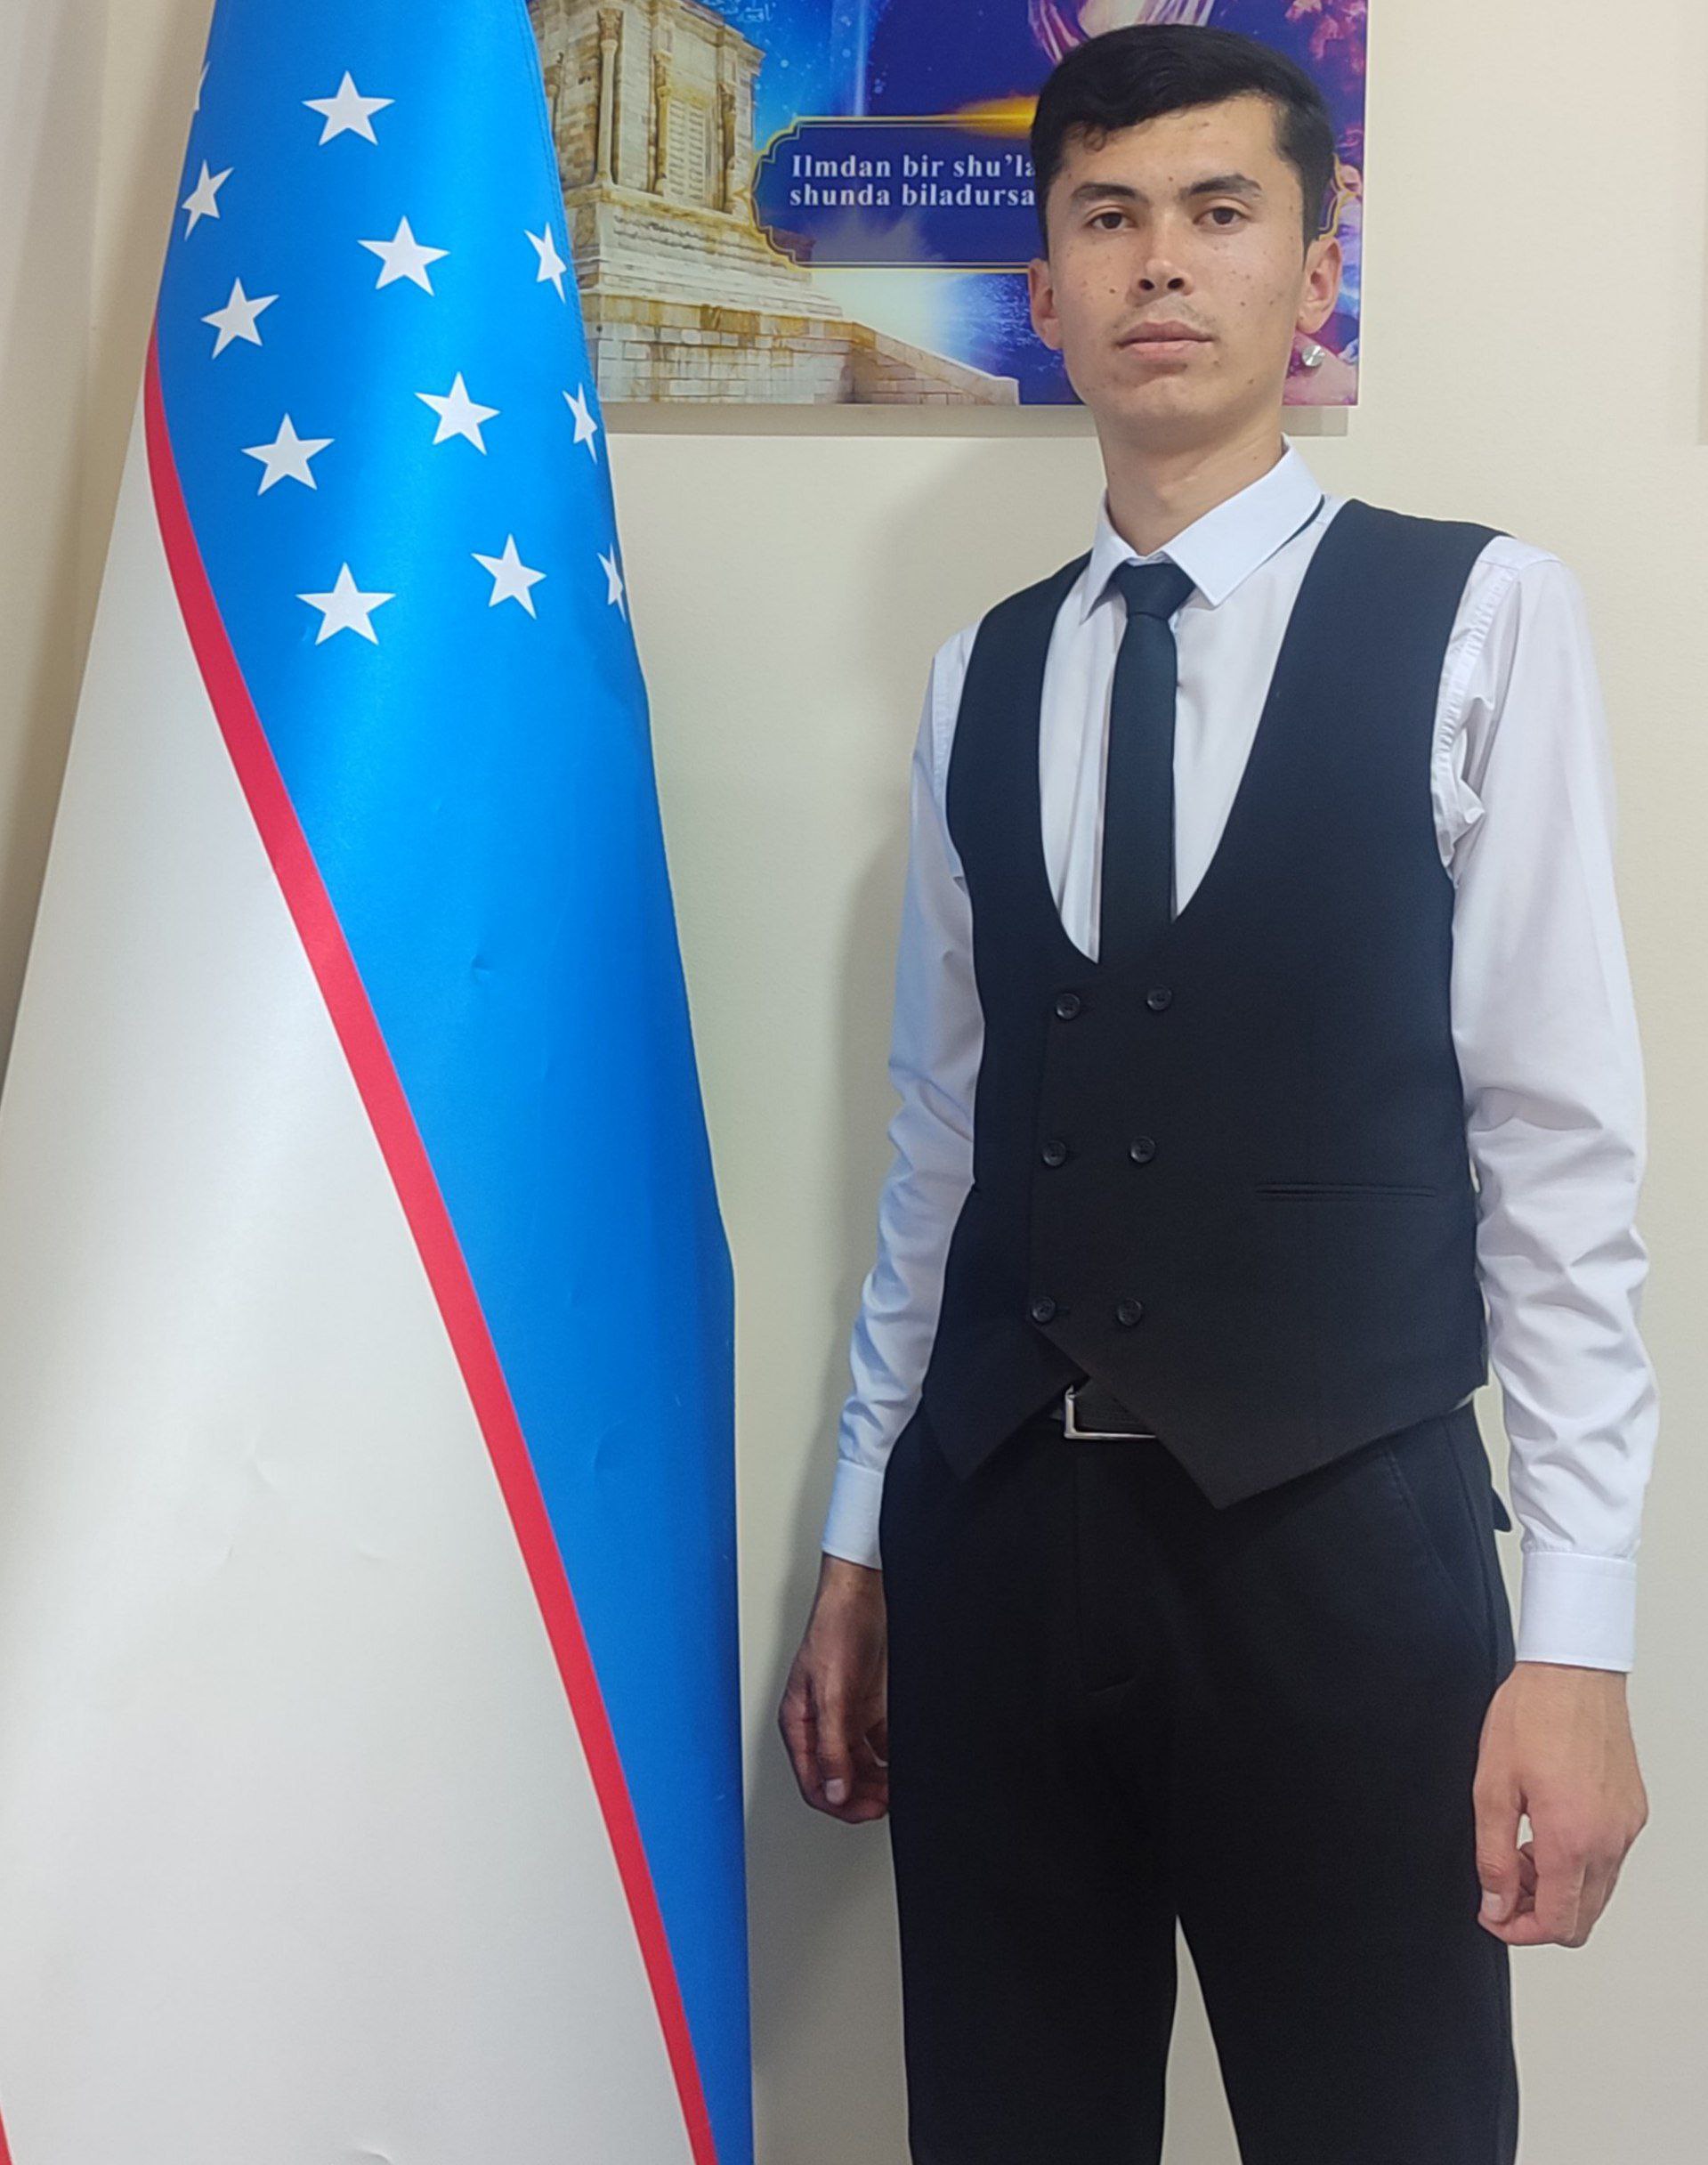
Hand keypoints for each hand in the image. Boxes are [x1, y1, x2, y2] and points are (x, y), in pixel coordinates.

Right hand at [777, 1554, 888, 1822]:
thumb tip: (835, 1792)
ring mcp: (847, 1714)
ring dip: (878, 1779)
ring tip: (898, 1783)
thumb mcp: (831, 1693)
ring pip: (861, 1764)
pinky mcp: (869, 1703)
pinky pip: (879, 1742)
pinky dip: (891, 1755)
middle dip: (863, 1794)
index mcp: (800, 1723)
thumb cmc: (834, 1628)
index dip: (840, 1804)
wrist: (863, 1592)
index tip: (870, 1810)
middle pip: (839, 1778)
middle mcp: (822, 1723)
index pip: (815, 1782)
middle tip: (889, 1800)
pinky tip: (904, 1759)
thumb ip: (832, 1745)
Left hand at [1473, 1661, 1648, 1944]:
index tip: (1492, 1914)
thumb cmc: (1532, 1716)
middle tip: (1500, 1884)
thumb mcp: (1492, 1787)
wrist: (1573, 1671)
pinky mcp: (1633, 1811)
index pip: (1557, 1924)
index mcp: (1572, 1839)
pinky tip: (1545, 1829)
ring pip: (1597, 1892)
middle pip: (1581, 1919)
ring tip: (1517, 1848)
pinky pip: (1609, 1860)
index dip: (1518, 1931)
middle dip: (1536, 1914)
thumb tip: (1495, 1904)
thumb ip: (1492, 1855)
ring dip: (1556, 1888)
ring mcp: (1626, 1827)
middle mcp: (1609, 1841)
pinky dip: (1577, 1863)